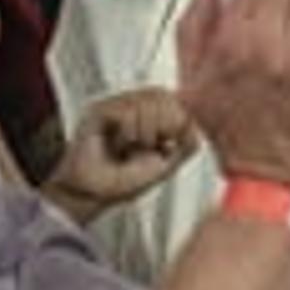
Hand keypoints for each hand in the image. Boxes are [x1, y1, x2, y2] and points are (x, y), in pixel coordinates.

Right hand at [42, 85, 200, 220]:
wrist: (93, 194)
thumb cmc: (123, 182)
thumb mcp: (165, 165)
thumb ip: (185, 145)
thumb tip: (195, 124)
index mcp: (149, 116)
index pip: (173, 98)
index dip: (178, 117)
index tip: (171, 140)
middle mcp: (131, 106)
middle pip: (162, 94)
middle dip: (163, 125)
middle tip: (150, 146)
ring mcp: (115, 105)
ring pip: (145, 100)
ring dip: (145, 132)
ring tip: (130, 148)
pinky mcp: (98, 109)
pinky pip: (127, 109)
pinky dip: (128, 132)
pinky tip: (119, 144)